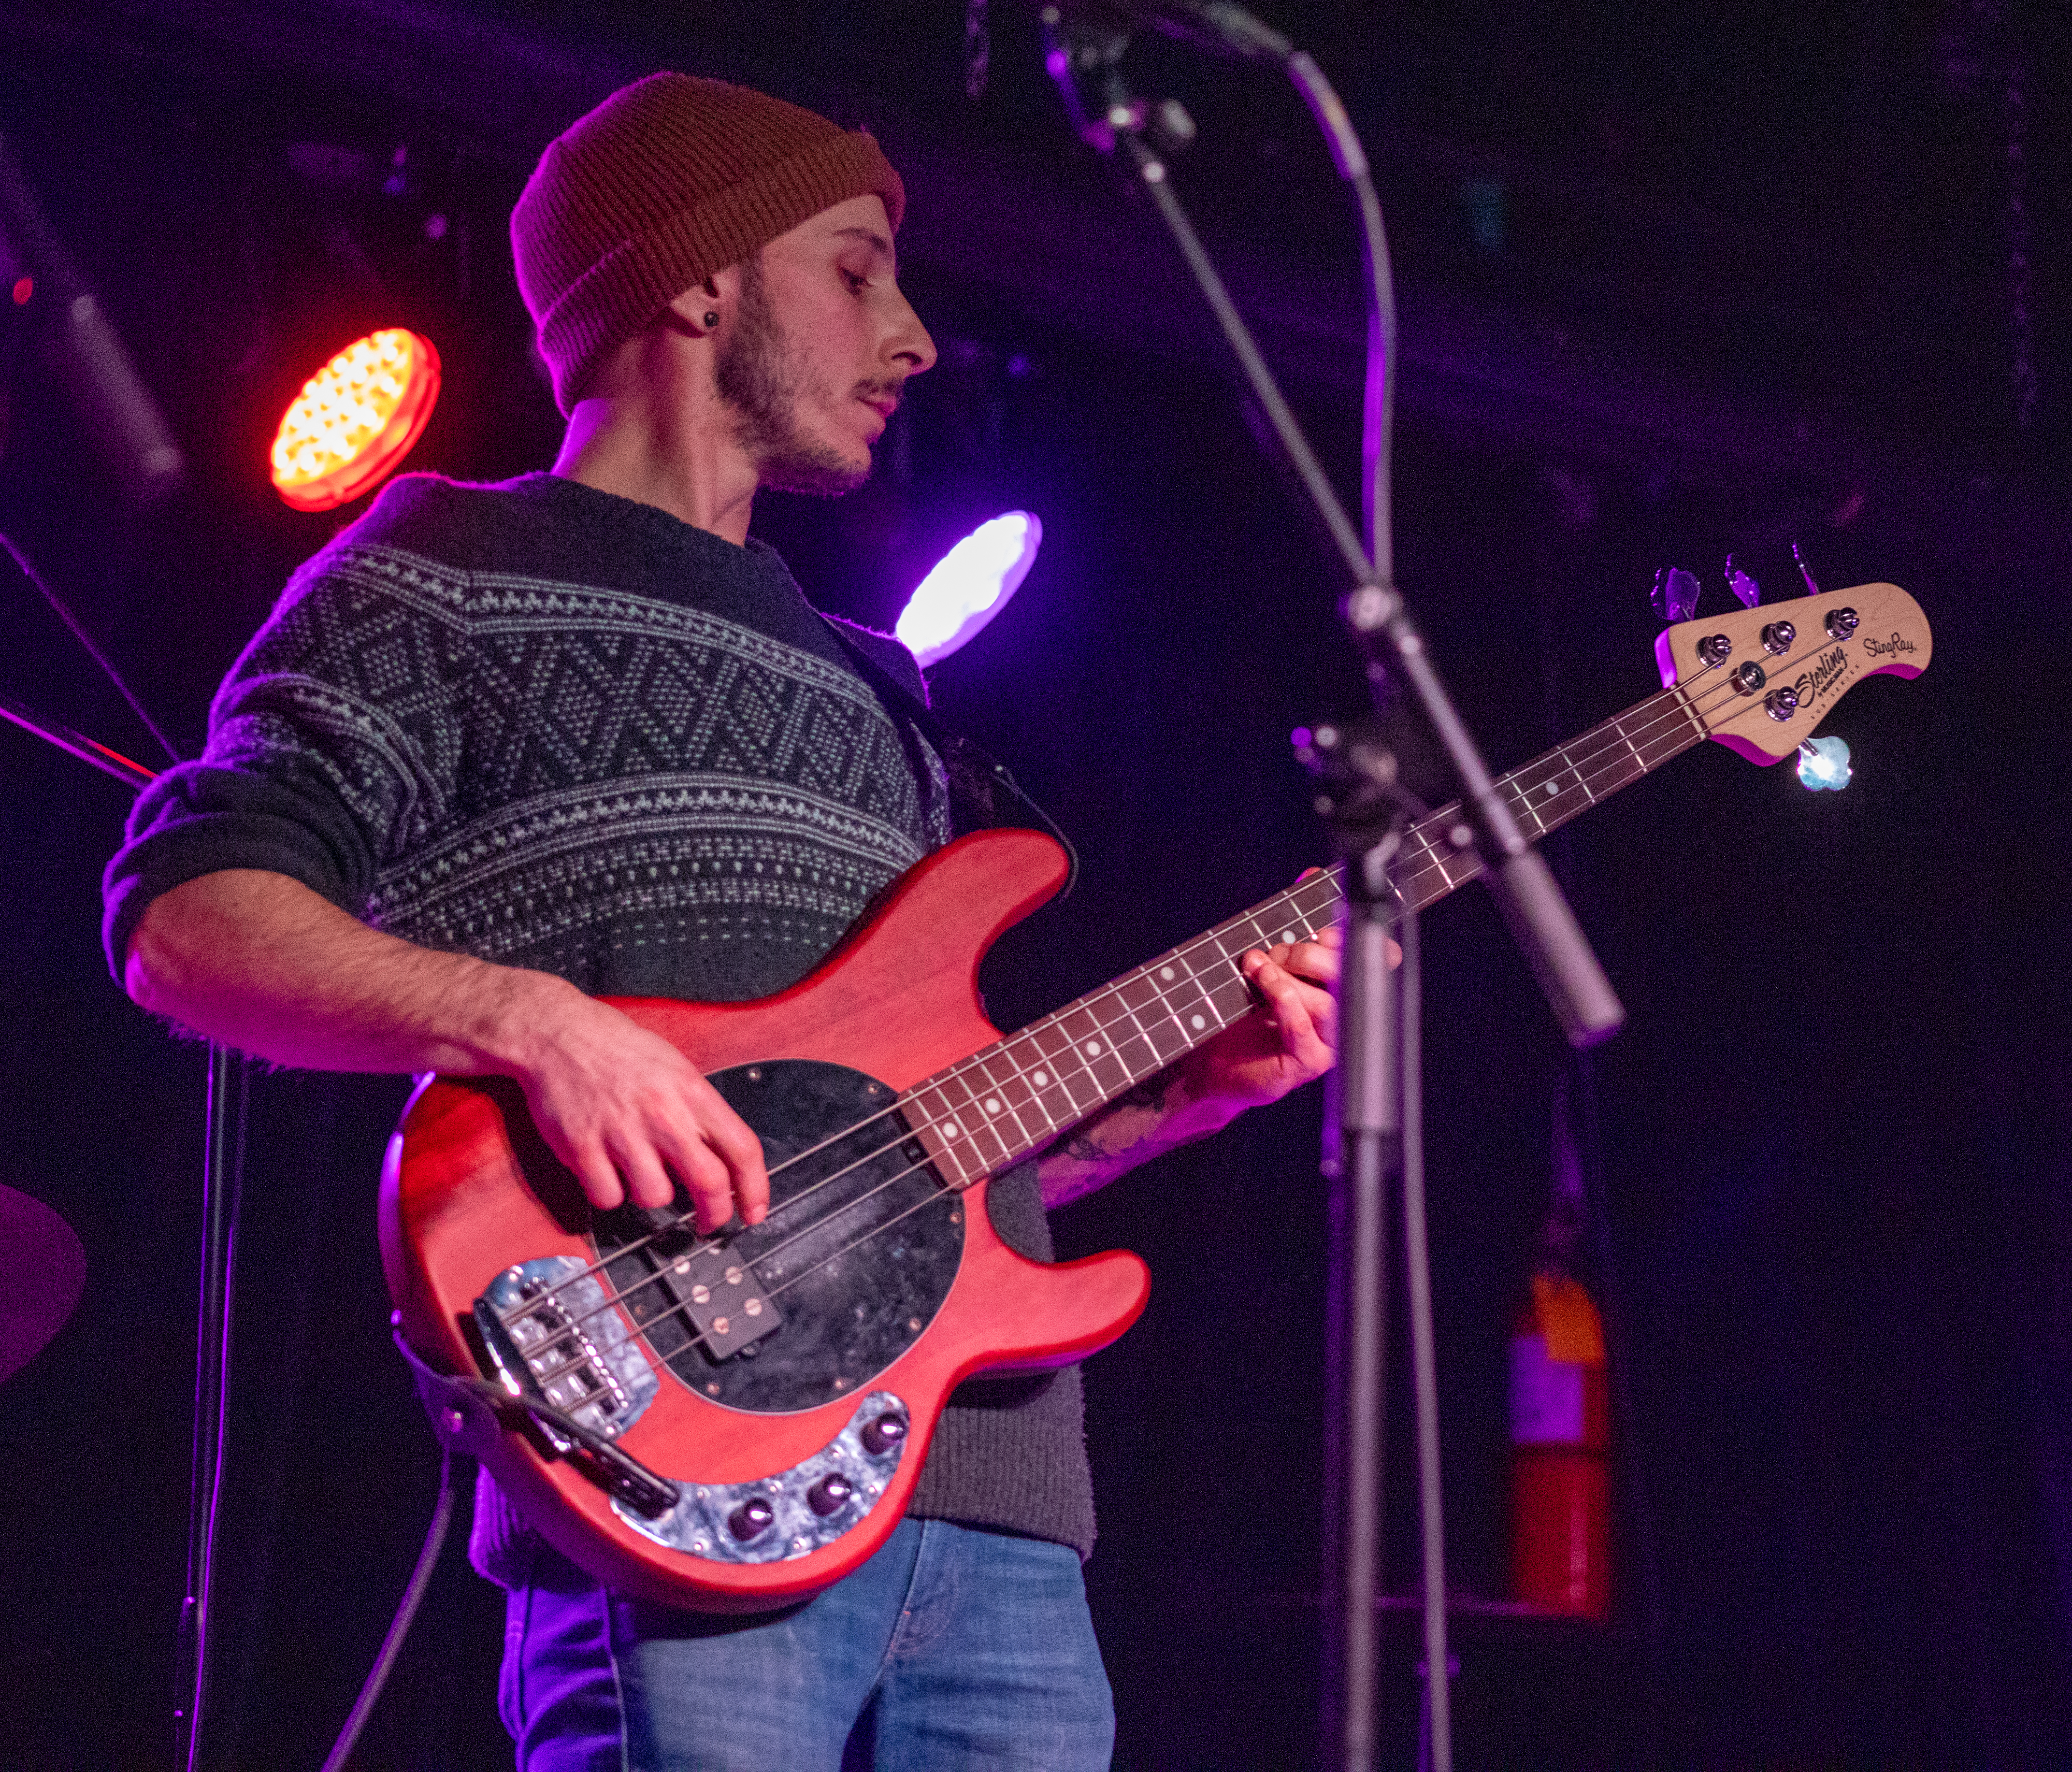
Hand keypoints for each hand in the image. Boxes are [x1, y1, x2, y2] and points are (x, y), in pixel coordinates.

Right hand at [512, 986, 768, 1230]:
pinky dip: (610, 1194)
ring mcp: (622, 1132)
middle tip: (709, 1223)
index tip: (753, 1211)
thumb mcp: (676, 1070)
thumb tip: (724, 1160)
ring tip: (641, 1174)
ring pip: (656, 1196)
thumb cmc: (621, 1051)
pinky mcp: (583, 1146)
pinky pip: (608, 1196)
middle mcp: (663, 1113)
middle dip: (715, 1214)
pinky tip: (607, 1171)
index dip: (755, 1189)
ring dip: (652, 1197)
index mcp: (693, 1093)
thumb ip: (700, 1113)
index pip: (743, 1149)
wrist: (560, 1034)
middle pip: (709, 1182)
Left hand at [1177, 922, 1344, 1116]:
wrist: (1223, 1063)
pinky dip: (1283, 1001)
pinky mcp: (1309, 1063)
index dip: (1351, 949)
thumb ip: (1289, 963)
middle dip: (1308, 959)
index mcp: (1342, 996)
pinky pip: (1302, 1027)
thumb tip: (1290, 939)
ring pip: (1325, 1005)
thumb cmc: (1248, 1022)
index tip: (1323, 935)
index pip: (1371, 969)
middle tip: (1273, 955)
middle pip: (1348, 982)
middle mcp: (1344, 1022)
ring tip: (1258, 969)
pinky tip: (1266, 988)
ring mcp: (1330, 1045)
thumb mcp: (1272, 981)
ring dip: (1287, 980)